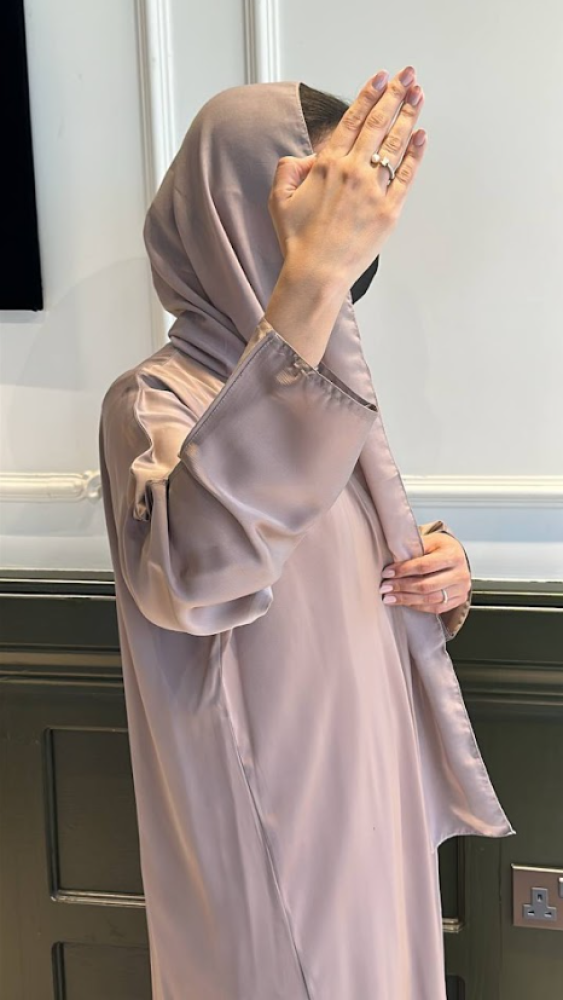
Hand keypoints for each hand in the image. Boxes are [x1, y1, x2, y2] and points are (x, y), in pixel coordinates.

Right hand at [268, 65, 427, 291]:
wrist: (316, 273)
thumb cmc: (298, 241)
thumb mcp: (278, 199)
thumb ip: (289, 169)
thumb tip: (306, 158)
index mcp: (328, 164)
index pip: (353, 119)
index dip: (369, 95)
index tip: (381, 78)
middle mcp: (353, 171)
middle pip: (378, 123)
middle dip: (395, 94)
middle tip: (408, 75)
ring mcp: (374, 190)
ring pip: (396, 144)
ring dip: (409, 115)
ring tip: (418, 95)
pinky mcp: (389, 210)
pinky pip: (407, 175)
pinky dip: (416, 154)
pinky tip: (421, 136)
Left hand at [378, 531, 470, 613]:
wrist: (457, 557)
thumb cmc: (442, 548)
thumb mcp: (430, 541)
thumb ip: (414, 548)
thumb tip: (392, 559)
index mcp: (453, 555)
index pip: (424, 566)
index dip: (403, 570)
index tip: (387, 573)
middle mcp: (460, 574)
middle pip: (426, 585)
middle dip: (402, 587)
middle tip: (385, 587)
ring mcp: (461, 589)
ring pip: (430, 599)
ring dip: (406, 599)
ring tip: (390, 597)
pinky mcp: (458, 600)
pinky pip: (435, 608)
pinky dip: (417, 606)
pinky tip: (404, 602)